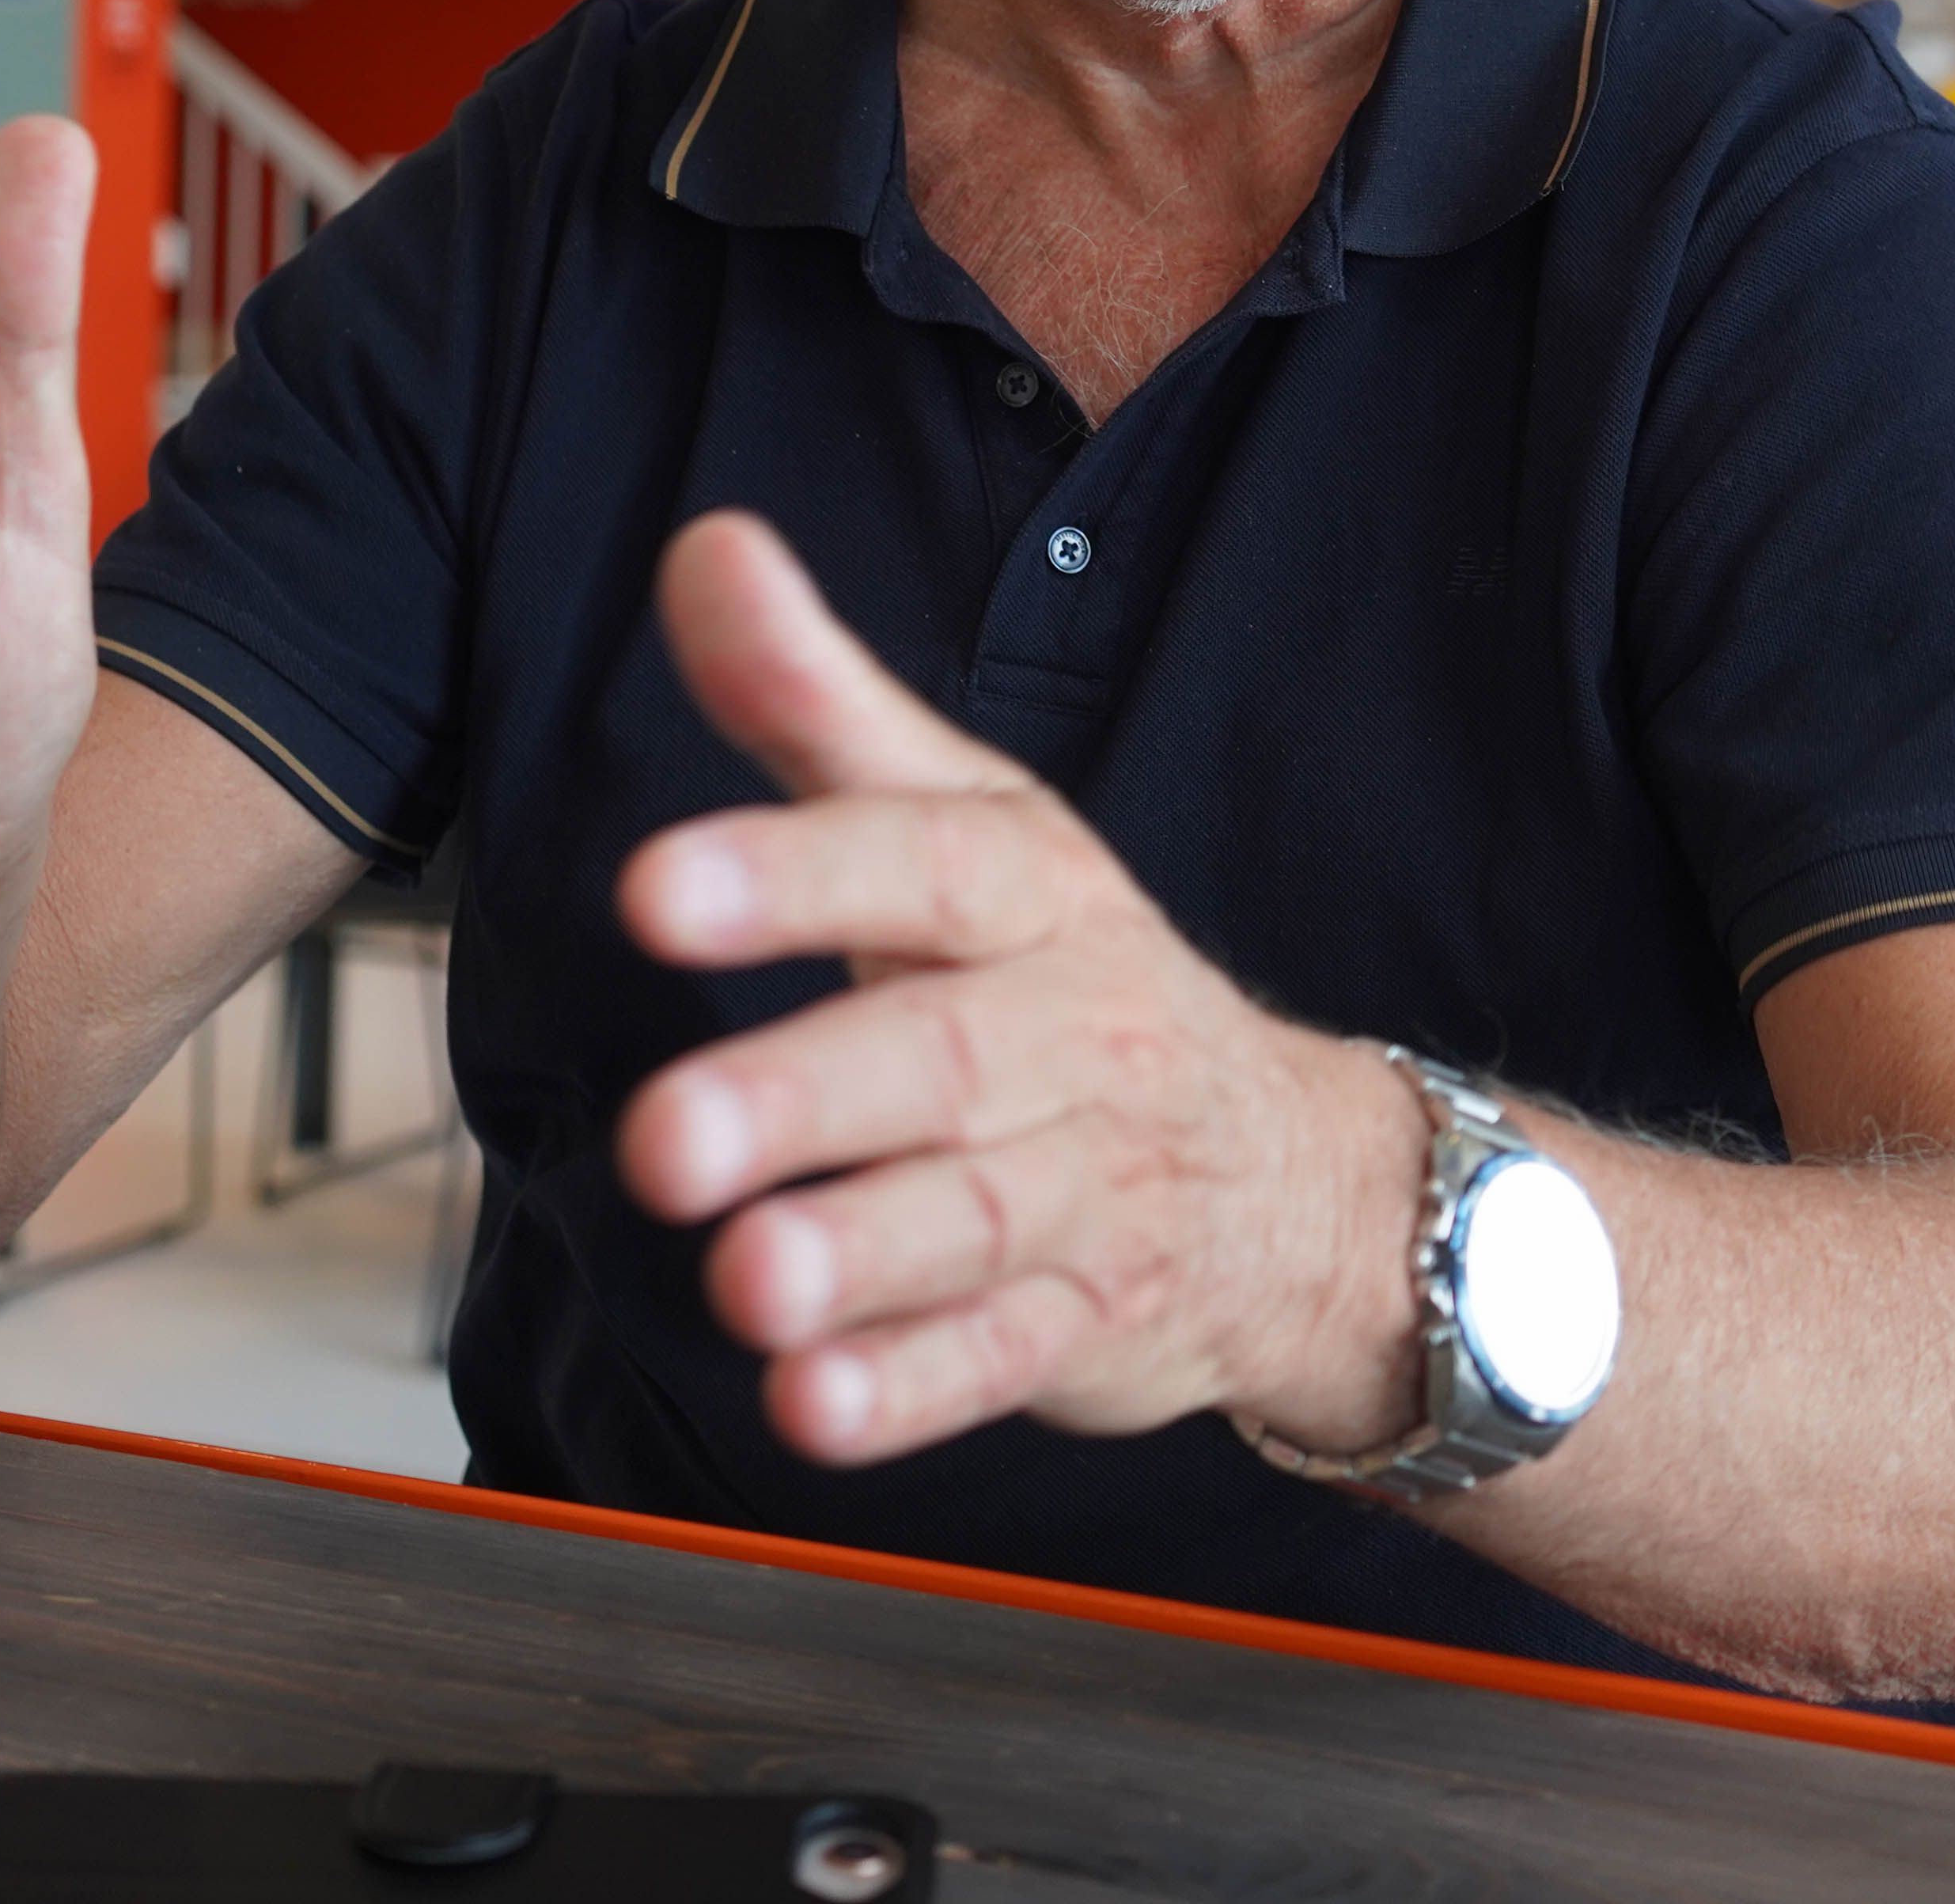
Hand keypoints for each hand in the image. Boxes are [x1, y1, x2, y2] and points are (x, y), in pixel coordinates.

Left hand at [615, 512, 1429, 1469]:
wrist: (1299, 1175)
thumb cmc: (1070, 975)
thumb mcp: (959, 816)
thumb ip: (813, 698)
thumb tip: (707, 549)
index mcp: (1029, 895)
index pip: (920, 864)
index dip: (790, 874)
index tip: (655, 889)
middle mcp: (1071, 1036)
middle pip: (939, 1061)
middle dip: (800, 1097)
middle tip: (665, 1138)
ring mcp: (1092, 1188)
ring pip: (975, 1219)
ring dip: (856, 1254)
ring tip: (746, 1283)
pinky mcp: (1090, 1323)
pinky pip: (1003, 1360)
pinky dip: (910, 1392)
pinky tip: (812, 1407)